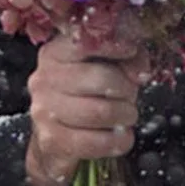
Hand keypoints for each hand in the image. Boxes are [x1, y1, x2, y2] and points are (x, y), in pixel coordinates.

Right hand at [23, 30, 143, 185]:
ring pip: (100, 112)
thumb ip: (127, 59)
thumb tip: (140, 72)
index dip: (114, 46)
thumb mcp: (107, 67)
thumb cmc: (86, 96)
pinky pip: (97, 142)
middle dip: (127, 89)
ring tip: (127, 116)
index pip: (85, 43)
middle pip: (101, 79)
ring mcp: (44, 111)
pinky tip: (121, 137)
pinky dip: (118, 141)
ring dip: (125, 116)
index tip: (132, 52)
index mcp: (54, 54)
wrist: (59, 139)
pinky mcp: (52, 141)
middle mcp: (44, 80)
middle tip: (131, 96)